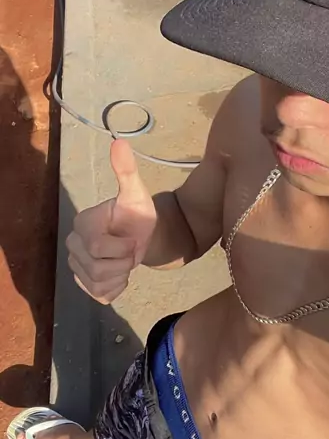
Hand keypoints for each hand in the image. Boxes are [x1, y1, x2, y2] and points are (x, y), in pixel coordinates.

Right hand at [66, 139, 156, 302]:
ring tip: (126, 261)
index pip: (99, 247)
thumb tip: (120, 142)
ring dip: (121, 275)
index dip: (123, 247)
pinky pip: (100, 296)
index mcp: (82, 224)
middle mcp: (73, 245)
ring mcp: (76, 266)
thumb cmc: (139, 215)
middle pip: (98, 269)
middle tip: (130, 250)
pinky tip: (121, 275)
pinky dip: (116, 289)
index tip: (131, 237)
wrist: (145, 237)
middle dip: (123, 262)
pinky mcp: (85, 285)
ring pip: (98, 283)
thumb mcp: (137, 193)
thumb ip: (126, 171)